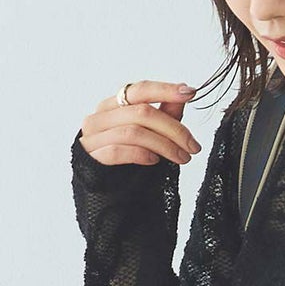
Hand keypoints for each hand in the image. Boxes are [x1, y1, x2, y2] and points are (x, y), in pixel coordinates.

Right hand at [77, 80, 203, 167]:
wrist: (105, 195)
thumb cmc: (127, 161)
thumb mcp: (149, 135)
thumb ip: (164, 114)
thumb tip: (184, 94)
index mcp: (113, 105)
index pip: (140, 90)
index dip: (166, 90)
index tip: (190, 93)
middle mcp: (100, 117)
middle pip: (142, 113)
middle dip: (173, 129)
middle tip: (193, 146)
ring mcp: (92, 137)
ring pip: (133, 132)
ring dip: (164, 146)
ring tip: (182, 158)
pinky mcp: (91, 157)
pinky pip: (118, 151)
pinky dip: (141, 154)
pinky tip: (154, 160)